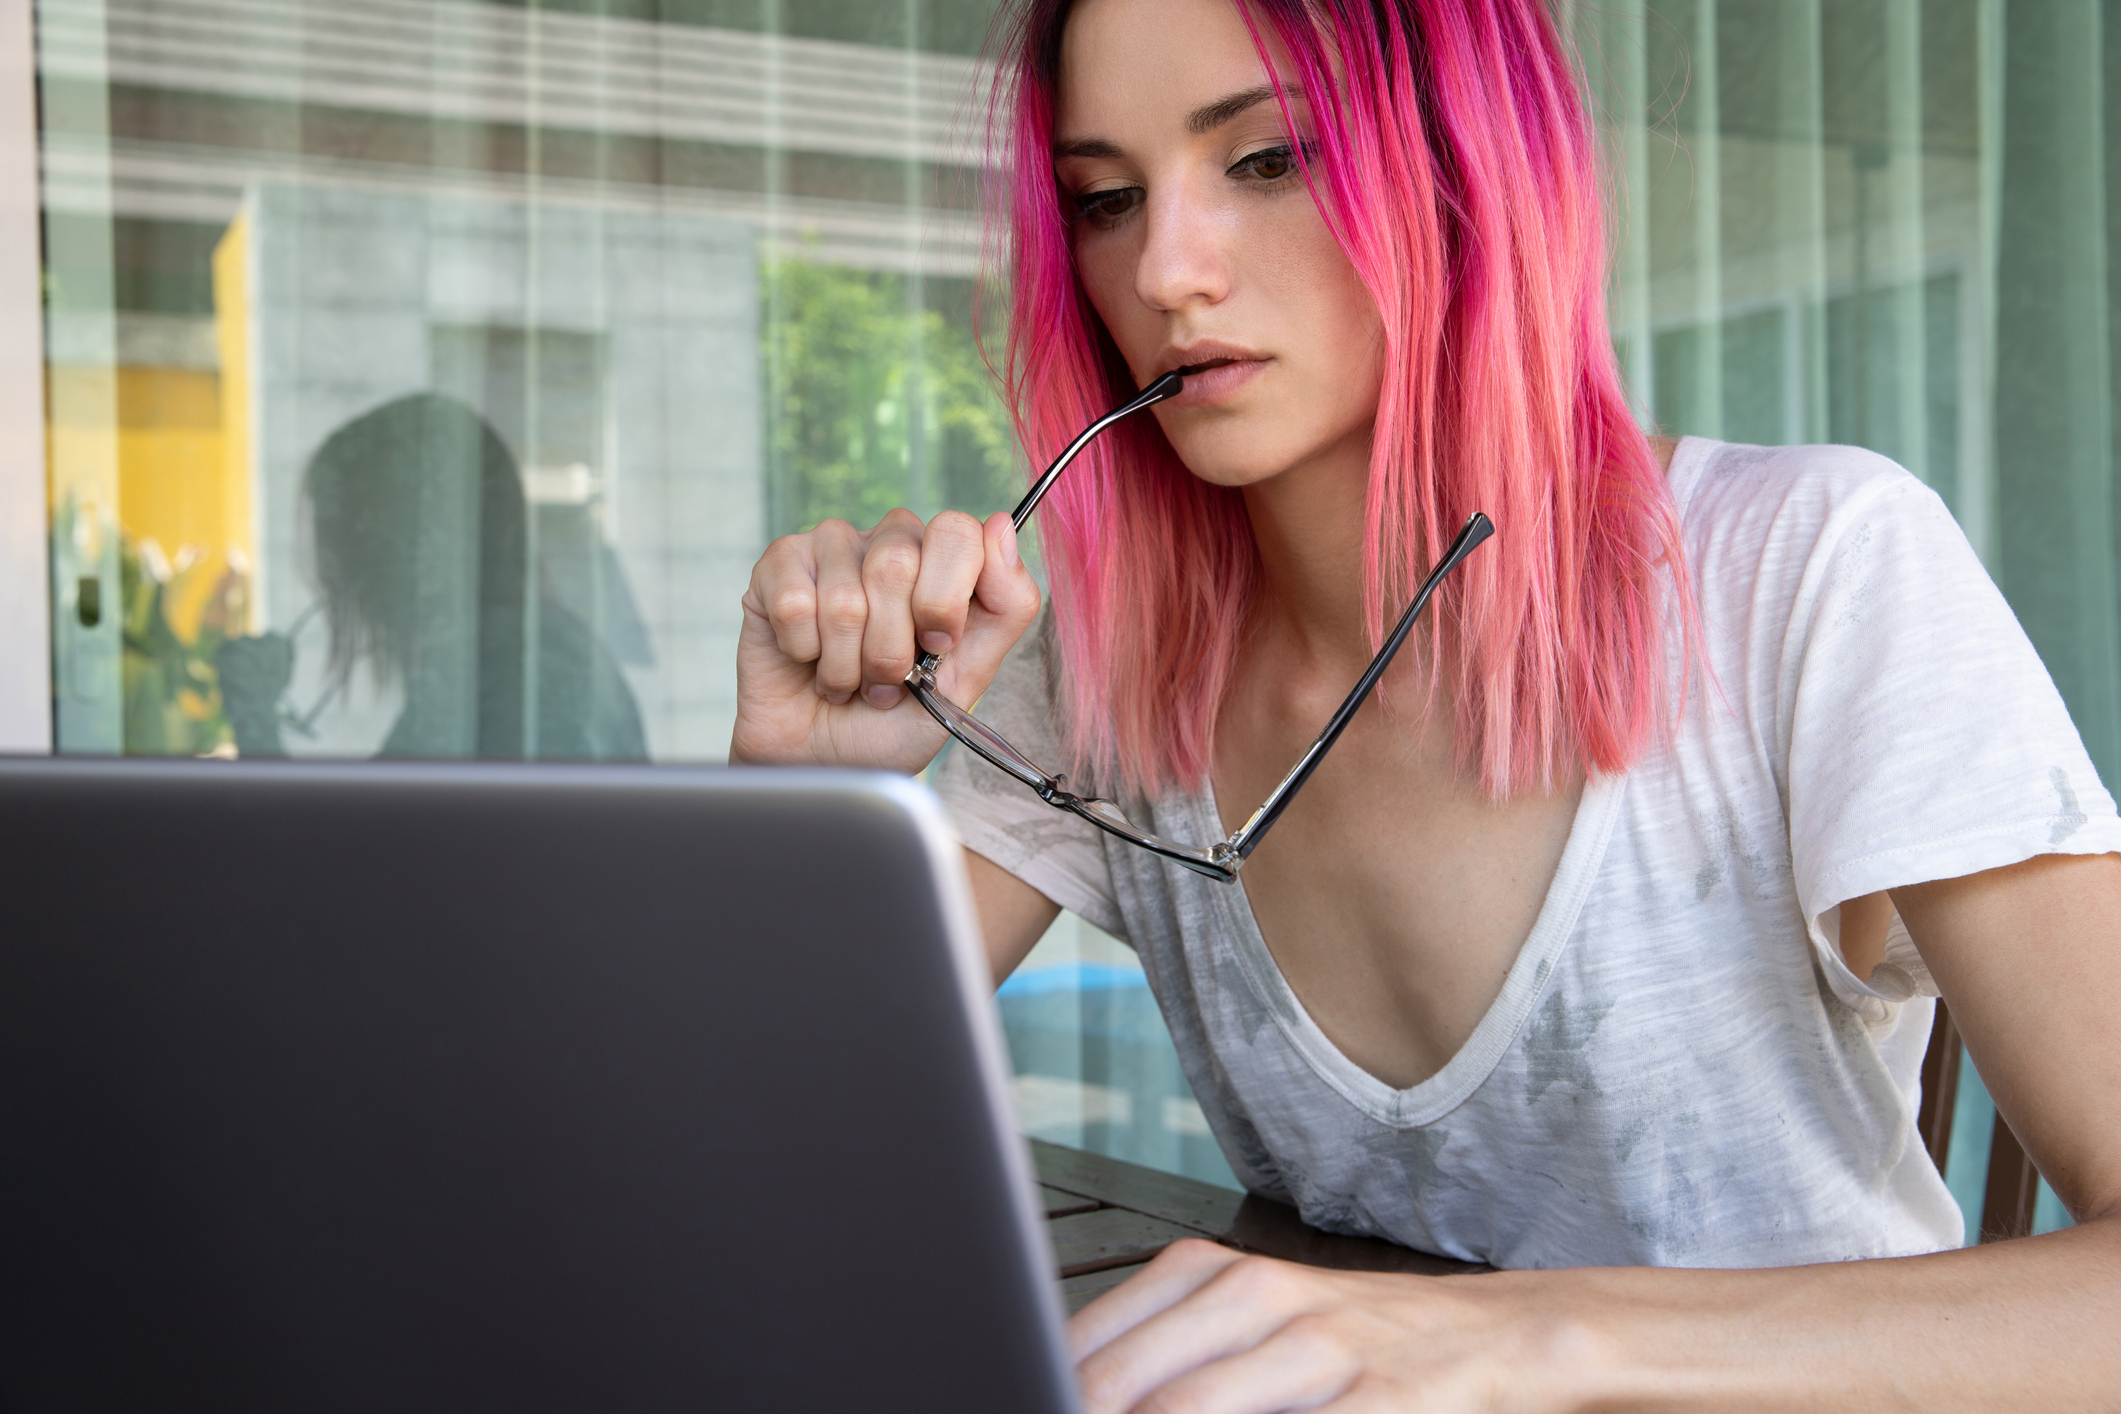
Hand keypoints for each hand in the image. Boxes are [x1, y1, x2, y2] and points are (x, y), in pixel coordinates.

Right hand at [730, 508, 1040, 771]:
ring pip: (844, 594)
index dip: (945, 599)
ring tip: (845, 679)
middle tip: (885, 679)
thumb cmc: (893, 723)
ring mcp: (832, 548)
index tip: (938, 647)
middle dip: (891, 647)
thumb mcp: (968, 680)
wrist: (825, 764)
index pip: (956, 531)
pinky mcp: (778, 567)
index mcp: (943, 560)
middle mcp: (889, 542)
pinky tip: (805, 659)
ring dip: (845, 662)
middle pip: (897, 563)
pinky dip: (803, 652)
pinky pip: (793, 602)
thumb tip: (1001, 524)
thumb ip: (1006, 605)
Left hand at [1071, 1240, 1586, 1412]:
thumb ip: (1157, 1355)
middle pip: (1126, 1388)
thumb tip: (1066, 1387)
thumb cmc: (1354, 1339)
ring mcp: (1322, 1351)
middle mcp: (1259, 1301)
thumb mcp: (1248, 1322)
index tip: (1017, 1400)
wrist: (1499, 1333)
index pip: (1088, 1348)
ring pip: (1190, 1413)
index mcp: (1209, 1276)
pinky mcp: (1383, 1404)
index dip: (1049, 1392)